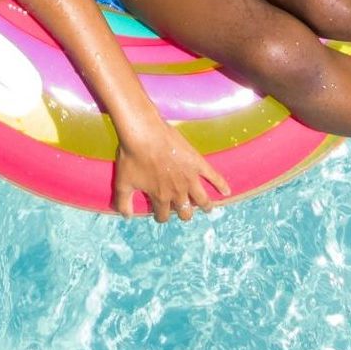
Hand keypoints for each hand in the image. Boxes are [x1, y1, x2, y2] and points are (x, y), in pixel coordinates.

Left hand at [112, 117, 231, 221]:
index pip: (163, 215)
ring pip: (202, 200)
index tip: (160, 212)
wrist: (144, 133)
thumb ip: (123, 202)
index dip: (161, 215)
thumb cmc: (132, 157)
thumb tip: (126, 217)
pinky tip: (227, 191)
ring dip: (205, 205)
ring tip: (207, 208)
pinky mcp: (197, 163)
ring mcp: (189, 178)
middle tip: (184, 210)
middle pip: (185, 211)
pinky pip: (214, 176)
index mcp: (160, 197)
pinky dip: (221, 184)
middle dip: (184, 213)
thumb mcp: (123, 182)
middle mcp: (177, 192)